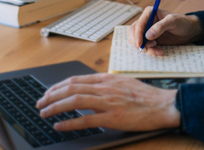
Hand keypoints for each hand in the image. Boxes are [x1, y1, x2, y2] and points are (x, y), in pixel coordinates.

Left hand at [36, 73, 179, 131]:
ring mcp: (108, 102)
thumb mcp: (123, 82)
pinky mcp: (113, 118)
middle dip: (51, 95)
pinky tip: (59, 125)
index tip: (48, 92)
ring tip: (44, 113)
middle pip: (71, 88)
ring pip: (75, 100)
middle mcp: (105, 88)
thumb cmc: (145, 96)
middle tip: (40, 103)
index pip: (76, 79)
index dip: (58, 86)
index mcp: (107, 79)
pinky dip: (70, 122)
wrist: (163, 105)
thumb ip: (106, 84)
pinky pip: (86, 119)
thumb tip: (89, 87)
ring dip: (55, 107)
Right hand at [128, 7, 203, 55]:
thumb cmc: (183, 22)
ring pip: (138, 41)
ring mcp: (148, 31)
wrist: (190, 31)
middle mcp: (147, 21)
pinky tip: (160, 51)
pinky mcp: (152, 40)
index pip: (138, 24)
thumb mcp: (173, 21)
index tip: (140, 44)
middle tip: (147, 49)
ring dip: (146, 48)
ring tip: (157, 49)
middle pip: (133, 32)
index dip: (137, 34)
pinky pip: (145, 46)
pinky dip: (150, 51)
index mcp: (150, 13)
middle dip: (138, 42)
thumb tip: (148, 35)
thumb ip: (160, 27)